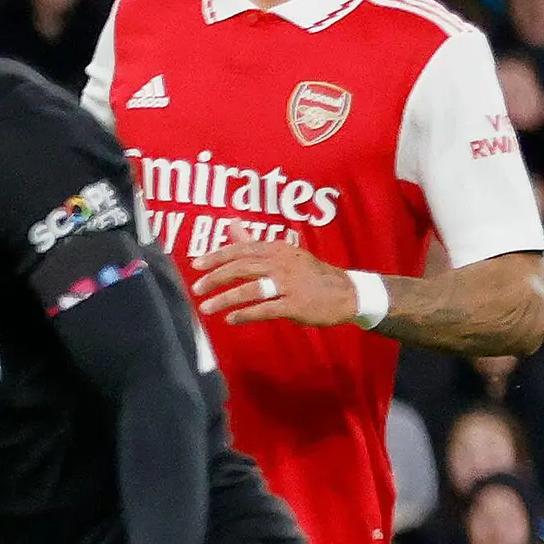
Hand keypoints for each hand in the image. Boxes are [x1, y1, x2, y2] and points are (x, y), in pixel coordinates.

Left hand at [188, 237, 361, 328]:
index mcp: (278, 249)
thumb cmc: (309, 274)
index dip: (217, 256)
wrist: (348, 293)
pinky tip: (231, 319)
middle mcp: (282, 263)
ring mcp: (290, 284)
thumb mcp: (284, 253)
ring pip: (251, 289)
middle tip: (196, 289)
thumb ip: (254, 242)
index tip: (196, 265)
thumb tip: (231, 224)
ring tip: (206, 307)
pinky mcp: (296, 304)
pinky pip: (265, 309)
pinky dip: (246, 314)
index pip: (242, 249)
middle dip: (216, 277)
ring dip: (225, 299)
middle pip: (242, 267)